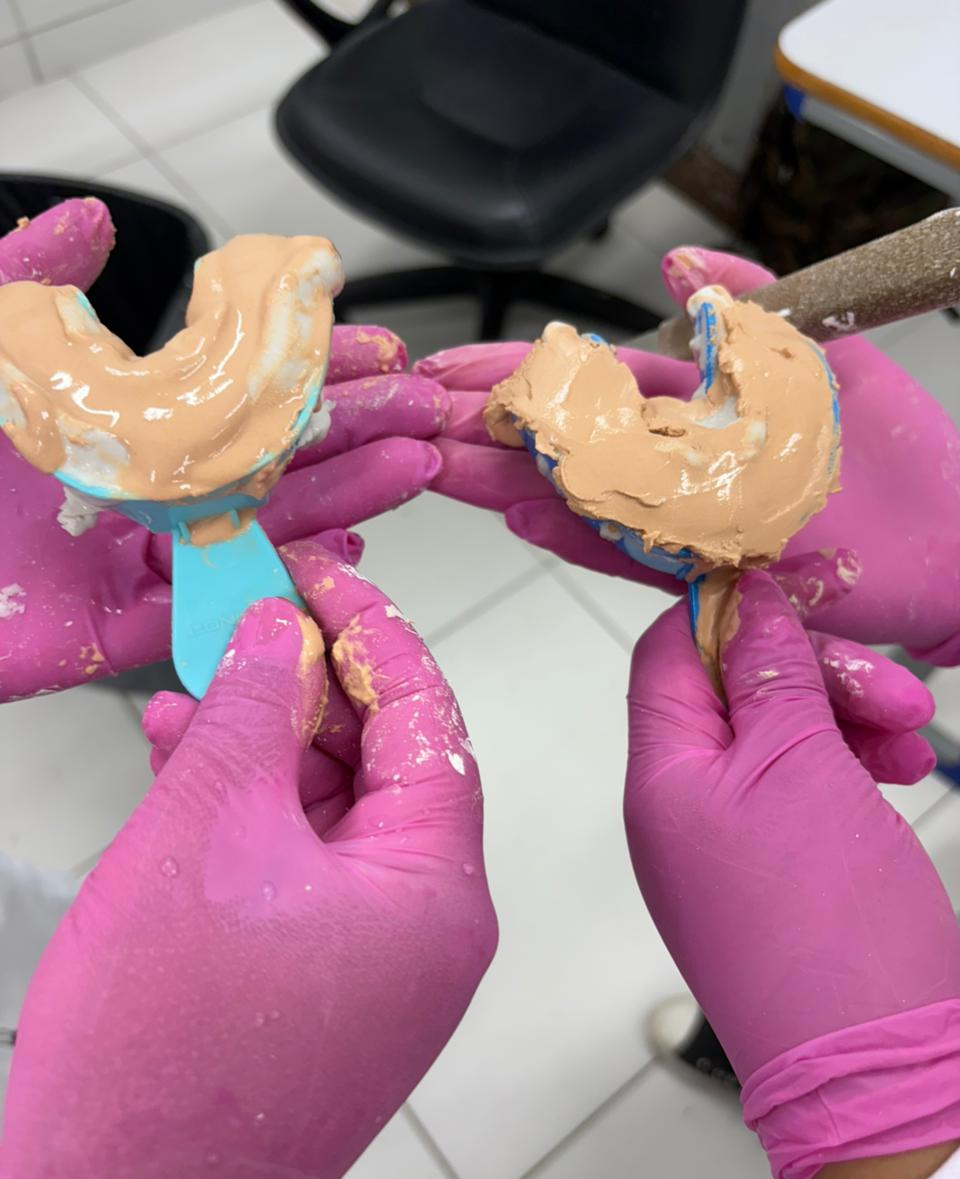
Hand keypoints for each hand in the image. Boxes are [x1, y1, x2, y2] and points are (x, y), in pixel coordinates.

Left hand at [0, 214, 448, 702]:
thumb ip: (29, 278)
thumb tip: (92, 224)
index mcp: (112, 430)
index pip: (230, 397)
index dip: (301, 370)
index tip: (369, 346)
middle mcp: (134, 497)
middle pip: (265, 465)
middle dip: (351, 432)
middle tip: (422, 410)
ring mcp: (129, 566)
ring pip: (256, 534)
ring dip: (344, 500)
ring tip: (414, 465)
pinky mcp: (113, 633)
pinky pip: (211, 615)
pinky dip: (282, 589)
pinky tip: (348, 558)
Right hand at [0, 540, 495, 1178]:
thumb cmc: (158, 1043)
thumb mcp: (204, 832)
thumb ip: (255, 710)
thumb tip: (280, 626)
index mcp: (435, 890)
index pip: (428, 721)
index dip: (370, 632)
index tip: (313, 573)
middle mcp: (428, 929)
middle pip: (382, 765)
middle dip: (305, 690)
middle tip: (240, 625)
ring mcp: (378, 968)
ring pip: (330, 818)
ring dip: (265, 750)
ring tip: (189, 697)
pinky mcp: (322, 992)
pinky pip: (299, 874)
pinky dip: (249, 819)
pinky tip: (184, 769)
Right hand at [420, 247, 959, 659]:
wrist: (947, 552)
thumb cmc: (900, 457)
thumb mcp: (826, 352)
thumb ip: (751, 305)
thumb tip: (680, 258)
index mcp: (696, 402)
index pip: (587, 381)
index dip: (516, 374)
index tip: (447, 366)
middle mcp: (675, 461)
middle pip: (560, 440)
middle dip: (482, 427)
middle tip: (406, 416)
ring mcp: (679, 517)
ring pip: (574, 494)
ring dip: (501, 479)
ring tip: (430, 464)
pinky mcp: (699, 569)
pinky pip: (621, 550)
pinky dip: (571, 533)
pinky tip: (515, 516)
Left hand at [624, 572, 959, 1178]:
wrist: (876, 1074)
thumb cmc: (831, 921)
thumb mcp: (800, 769)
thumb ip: (767, 676)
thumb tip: (742, 601)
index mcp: (660, 777)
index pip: (667, 656)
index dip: (730, 615)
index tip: (809, 601)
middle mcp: (679, 809)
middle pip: (730, 693)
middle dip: (815, 674)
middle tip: (899, 693)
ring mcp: (726, 847)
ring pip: (776, 740)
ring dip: (845, 718)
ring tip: (912, 738)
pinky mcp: (776, 877)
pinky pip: (800, 792)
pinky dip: (850, 768)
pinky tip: (898, 774)